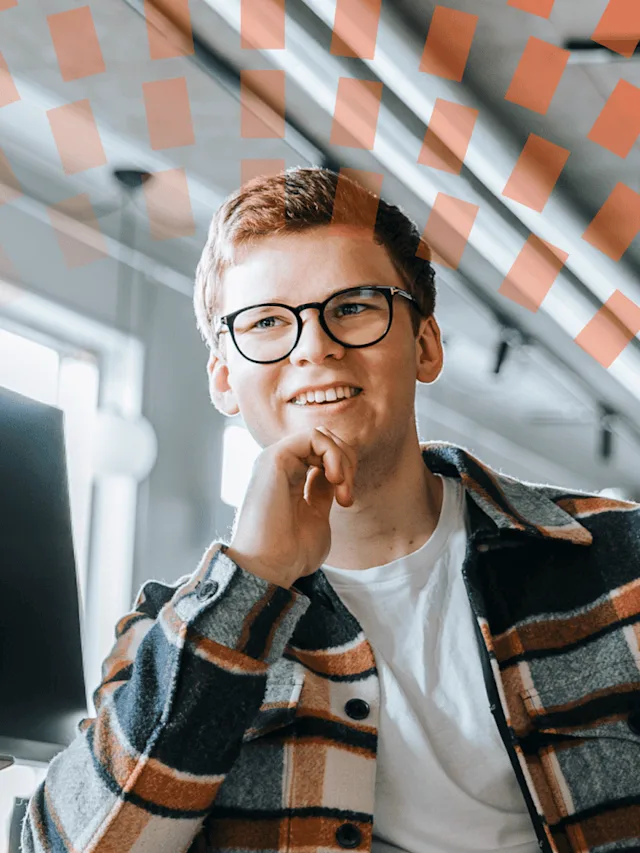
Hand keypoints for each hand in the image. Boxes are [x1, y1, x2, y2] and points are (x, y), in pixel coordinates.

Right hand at [225, 426, 356, 588]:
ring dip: (342, 460)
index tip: (347, 501)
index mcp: (289, 477)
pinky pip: (313, 437)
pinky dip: (333, 454)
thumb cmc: (291, 553)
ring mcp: (277, 459)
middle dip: (347, 462)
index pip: (323, 454)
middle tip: (347, 496)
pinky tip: (335, 479)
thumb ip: (323, 492)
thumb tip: (333, 473)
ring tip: (342, 490)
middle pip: (325, 440)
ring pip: (321, 435)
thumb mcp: (317, 516)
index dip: (345, 470)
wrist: (270, 567)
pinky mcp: (276, 457)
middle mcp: (281, 464)